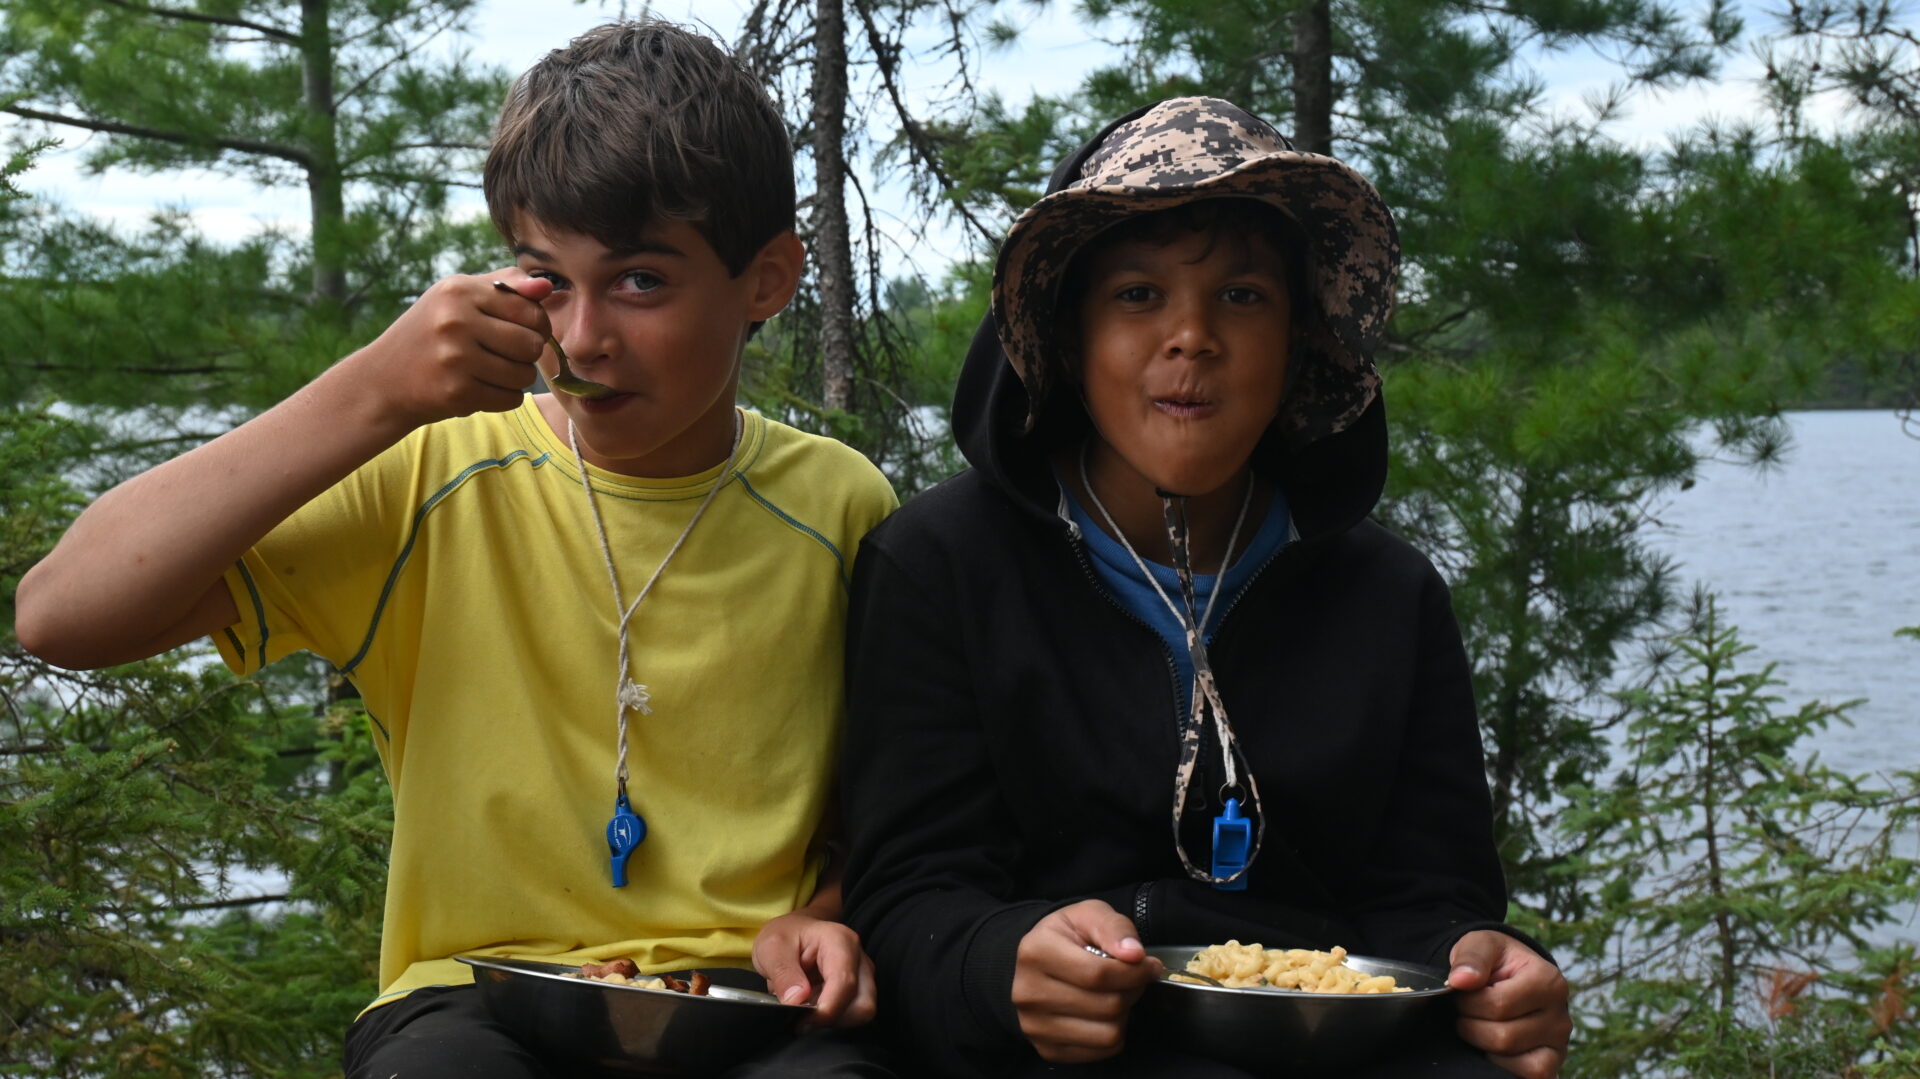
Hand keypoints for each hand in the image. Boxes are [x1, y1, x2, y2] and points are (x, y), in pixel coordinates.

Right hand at [348, 270, 553, 431]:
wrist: (383, 380)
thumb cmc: (430, 333)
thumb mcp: (458, 296)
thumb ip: (505, 285)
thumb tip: (546, 287)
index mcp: (459, 290)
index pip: (531, 309)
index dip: (537, 325)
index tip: (522, 331)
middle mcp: (456, 320)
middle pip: (532, 343)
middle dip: (526, 354)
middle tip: (503, 354)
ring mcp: (455, 357)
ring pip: (525, 374)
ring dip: (515, 378)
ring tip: (489, 371)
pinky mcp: (457, 392)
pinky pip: (511, 398)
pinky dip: (503, 398)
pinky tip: (480, 388)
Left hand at [751, 911, 876, 1028]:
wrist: (793, 933)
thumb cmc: (785, 936)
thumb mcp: (772, 948)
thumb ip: (784, 974)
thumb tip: (797, 1002)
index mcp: (840, 942)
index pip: (844, 983)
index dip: (826, 1010)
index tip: (803, 1022)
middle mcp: (858, 959)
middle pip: (862, 1004)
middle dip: (833, 1019)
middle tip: (803, 1019)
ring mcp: (862, 976)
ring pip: (860, 1012)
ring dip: (832, 1020)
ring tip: (807, 1011)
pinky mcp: (858, 990)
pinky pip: (852, 1014)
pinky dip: (831, 1018)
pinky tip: (814, 1009)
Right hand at [1012, 899, 1161, 1062]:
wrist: (1037, 961)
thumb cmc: (1067, 936)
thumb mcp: (1090, 914)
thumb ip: (1114, 927)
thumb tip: (1134, 954)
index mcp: (1036, 952)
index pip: (1099, 974)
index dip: (1135, 972)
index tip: (1149, 965)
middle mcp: (1028, 992)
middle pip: (1107, 1006)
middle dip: (1131, 991)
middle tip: (1131, 978)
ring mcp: (1035, 1025)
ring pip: (1108, 1033)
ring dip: (1123, 1014)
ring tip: (1115, 994)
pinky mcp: (1047, 1049)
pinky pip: (1102, 1051)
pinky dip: (1112, 1033)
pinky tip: (1103, 1013)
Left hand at [1448, 930, 1570, 1078]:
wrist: (1510, 976)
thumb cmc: (1496, 961)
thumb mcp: (1482, 944)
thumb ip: (1471, 957)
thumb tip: (1460, 980)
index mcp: (1548, 980)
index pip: (1497, 1004)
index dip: (1468, 1003)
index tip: (1464, 992)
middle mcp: (1560, 1015)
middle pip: (1502, 1037)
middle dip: (1472, 1025)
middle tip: (1469, 1011)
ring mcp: (1559, 1043)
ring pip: (1511, 1058)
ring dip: (1483, 1044)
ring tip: (1480, 1025)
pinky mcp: (1553, 1063)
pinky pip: (1529, 1075)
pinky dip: (1502, 1065)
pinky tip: (1492, 1047)